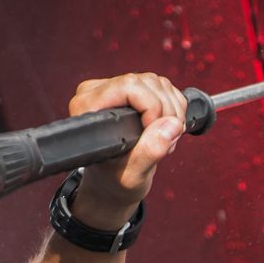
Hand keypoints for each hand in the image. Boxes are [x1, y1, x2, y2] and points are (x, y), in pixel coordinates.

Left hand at [65, 72, 184, 231]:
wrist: (114, 180)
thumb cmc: (114, 178)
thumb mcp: (132, 174)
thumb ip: (149, 152)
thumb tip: (171, 126)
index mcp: (88, 107)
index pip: (129, 86)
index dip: (151, 106)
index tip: (153, 131)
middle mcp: (99, 92)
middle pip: (148, 83)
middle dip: (166, 112)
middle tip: (166, 140)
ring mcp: (117, 88)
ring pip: (160, 84)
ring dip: (173, 112)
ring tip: (165, 139)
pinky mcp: (134, 90)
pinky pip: (165, 88)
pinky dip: (175, 108)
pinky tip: (165, 129)